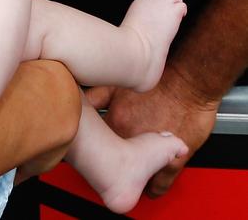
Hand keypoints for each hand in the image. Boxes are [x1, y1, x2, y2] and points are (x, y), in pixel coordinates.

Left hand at [86, 71, 218, 196]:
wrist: (188, 82)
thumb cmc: (158, 80)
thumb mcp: (120, 83)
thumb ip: (96, 96)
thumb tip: (80, 102)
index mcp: (117, 120)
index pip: (97, 144)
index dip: (95, 148)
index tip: (94, 152)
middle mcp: (131, 137)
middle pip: (115, 160)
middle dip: (112, 164)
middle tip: (110, 165)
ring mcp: (153, 151)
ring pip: (138, 175)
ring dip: (133, 178)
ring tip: (129, 177)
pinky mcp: (173, 160)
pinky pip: (160, 184)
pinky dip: (154, 188)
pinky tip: (150, 189)